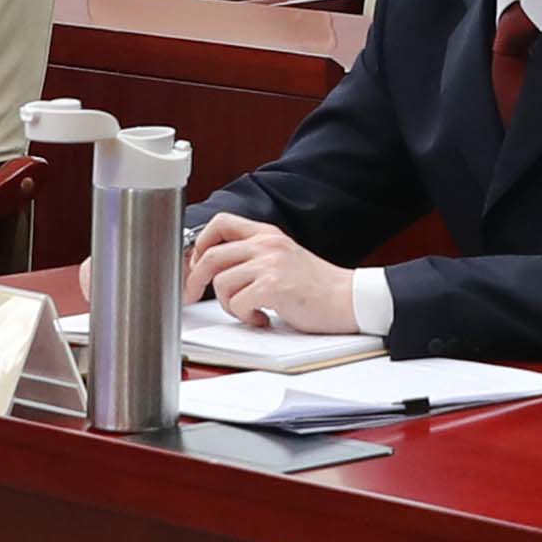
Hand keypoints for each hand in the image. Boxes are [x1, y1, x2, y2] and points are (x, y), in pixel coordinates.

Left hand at [185, 214, 366, 333]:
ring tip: (249, 311)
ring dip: (229, 304)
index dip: (198, 245)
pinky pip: (237, 302)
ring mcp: (270, 264)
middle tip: (192, 297)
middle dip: (194, 281)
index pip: (219, 223)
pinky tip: (263, 318)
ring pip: (220, 283)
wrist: (350, 299)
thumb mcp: (283, 258)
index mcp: (267, 234)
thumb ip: (253, 257)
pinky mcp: (274, 286)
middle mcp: (267, 244)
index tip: (194, 266)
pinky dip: (245, 317)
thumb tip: (214, 270)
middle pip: (209, 256)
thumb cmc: (318, 285)